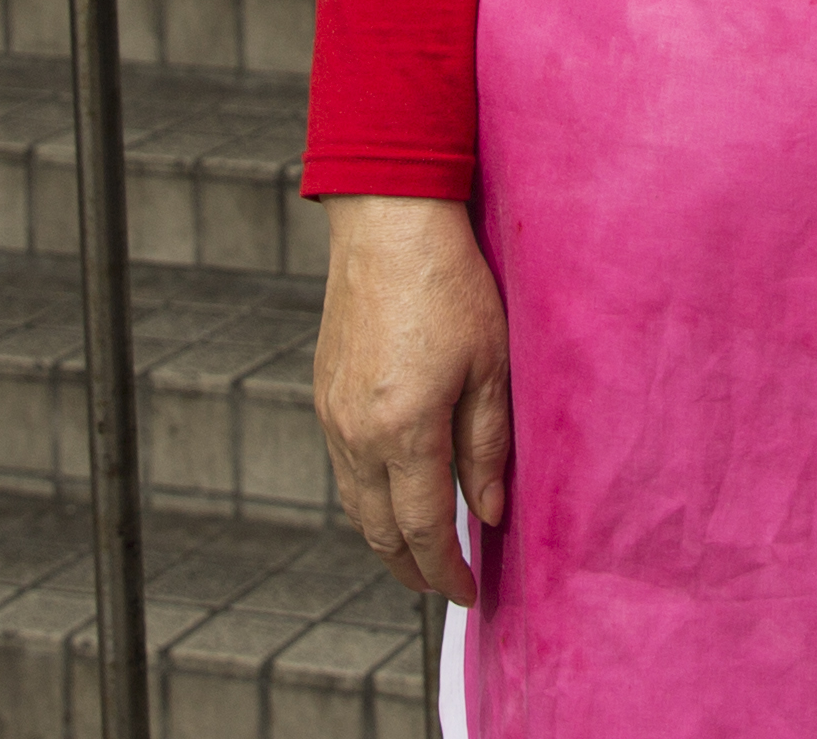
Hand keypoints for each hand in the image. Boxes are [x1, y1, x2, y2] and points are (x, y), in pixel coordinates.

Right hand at [314, 195, 509, 602]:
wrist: (387, 224)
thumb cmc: (451, 286)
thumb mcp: (492, 366)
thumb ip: (488, 448)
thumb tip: (490, 513)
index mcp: (406, 431)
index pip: (425, 530)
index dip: (447, 571)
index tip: (470, 593)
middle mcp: (358, 434)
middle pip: (380, 532)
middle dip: (414, 569)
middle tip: (445, 586)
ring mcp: (333, 417)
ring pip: (355, 507)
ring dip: (386, 540)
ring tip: (421, 555)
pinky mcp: (324, 395)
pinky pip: (342, 472)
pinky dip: (367, 501)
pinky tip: (392, 499)